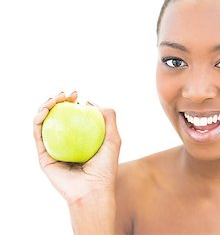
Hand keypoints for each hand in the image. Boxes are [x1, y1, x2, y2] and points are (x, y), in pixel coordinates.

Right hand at [33, 91, 121, 205]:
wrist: (92, 191)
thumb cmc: (106, 168)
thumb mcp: (114, 139)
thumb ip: (108, 118)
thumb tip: (90, 102)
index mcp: (80, 139)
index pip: (72, 116)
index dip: (71, 102)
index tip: (76, 94)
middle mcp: (65, 143)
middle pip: (57, 117)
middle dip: (57, 100)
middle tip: (66, 95)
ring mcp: (53, 150)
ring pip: (44, 123)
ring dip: (46, 106)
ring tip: (56, 99)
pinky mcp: (43, 157)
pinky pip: (38, 136)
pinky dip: (38, 121)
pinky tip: (44, 111)